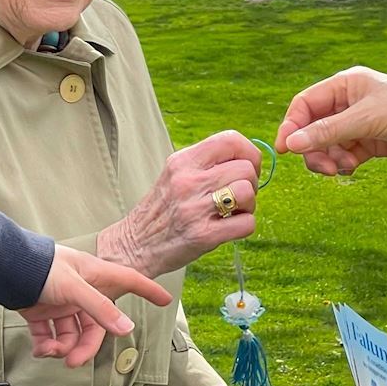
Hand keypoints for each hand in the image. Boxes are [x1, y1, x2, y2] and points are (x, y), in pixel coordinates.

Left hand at [20, 246, 172, 368]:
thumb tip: (126, 329)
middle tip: (74, 362)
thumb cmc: (41, 267)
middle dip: (85, 346)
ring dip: (62, 347)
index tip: (166, 300)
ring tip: (49, 352)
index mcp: (94, 276)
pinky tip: (40, 349)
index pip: (128, 281)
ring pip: (71, 334)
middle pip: (95, 325)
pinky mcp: (40, 311)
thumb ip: (100, 309)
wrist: (3, 267)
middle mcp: (81, 290)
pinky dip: (45, 345)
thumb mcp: (75, 287)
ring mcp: (60, 302)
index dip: (148, 289)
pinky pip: (49, 335)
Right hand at [97, 131, 261, 276]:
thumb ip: (206, 163)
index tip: (247, 168)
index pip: (230, 140)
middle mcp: (187, 181)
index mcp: (183, 161)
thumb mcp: (176, 174)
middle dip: (251, 183)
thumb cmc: (163, 209)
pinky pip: (247, 223)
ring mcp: (194, 209)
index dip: (249, 153)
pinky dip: (245, 226)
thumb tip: (249, 159)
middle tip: (237, 197)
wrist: (135, 245)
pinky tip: (229, 228)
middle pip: (245, 168)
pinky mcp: (203, 236)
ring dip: (249, 205)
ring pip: (247, 193)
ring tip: (233, 212)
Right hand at [276, 67, 386, 175]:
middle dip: (314, 149)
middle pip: (312, 128)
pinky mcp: (368, 141)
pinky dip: (342, 164)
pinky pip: (342, 154)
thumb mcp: (364, 120)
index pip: (304, 104)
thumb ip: (326, 132)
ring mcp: (357, 122)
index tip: (285, 150)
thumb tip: (290, 144)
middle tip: (324, 168)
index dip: (291, 126)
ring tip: (344, 168)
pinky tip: (352, 168)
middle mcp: (347, 102)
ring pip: (327, 144)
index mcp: (344, 85)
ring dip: (329, 159)